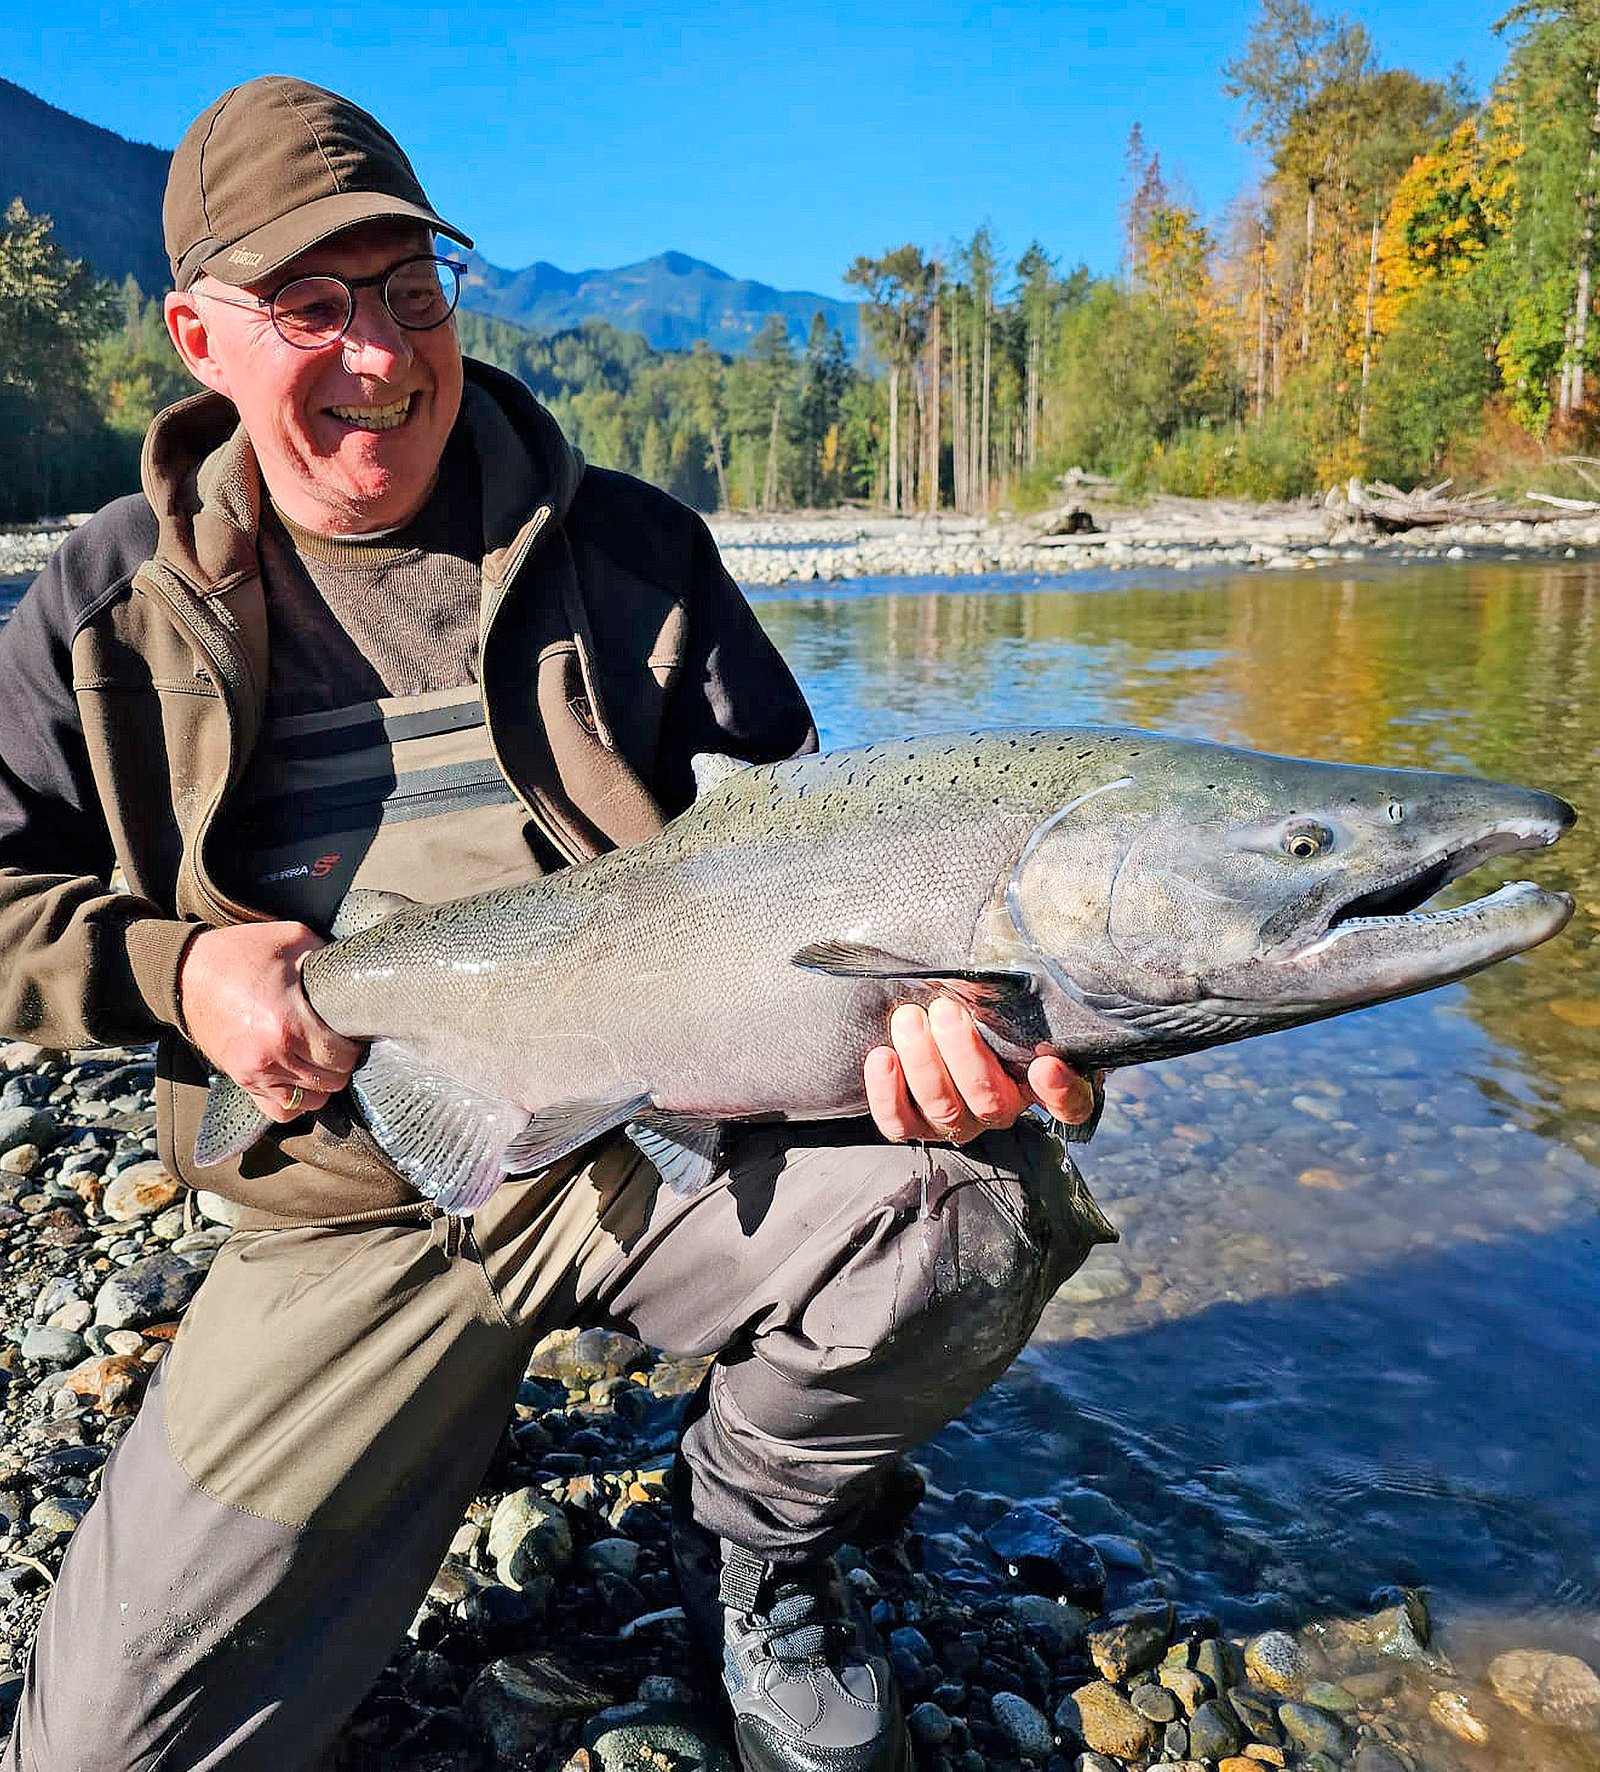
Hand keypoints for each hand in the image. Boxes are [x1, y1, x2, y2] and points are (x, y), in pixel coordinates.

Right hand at [178, 922, 363, 1123]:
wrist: (187, 971)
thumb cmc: (241, 953)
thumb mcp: (292, 939)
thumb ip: (327, 956)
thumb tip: (356, 969)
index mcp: (288, 1024)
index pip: (342, 1057)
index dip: (356, 1047)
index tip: (356, 1033)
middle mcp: (272, 1056)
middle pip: (330, 1081)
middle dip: (344, 1064)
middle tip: (344, 1045)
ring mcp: (254, 1073)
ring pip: (309, 1101)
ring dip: (324, 1084)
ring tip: (325, 1061)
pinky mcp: (241, 1080)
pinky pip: (279, 1111)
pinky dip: (297, 1101)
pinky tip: (303, 1080)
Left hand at [864, 996, 1095, 1145]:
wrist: (930, 1016)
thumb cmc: (982, 1001)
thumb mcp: (1010, 995)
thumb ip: (1025, 992)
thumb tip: (1040, 957)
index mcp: (1037, 1082)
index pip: (1071, 1103)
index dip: (1061, 1092)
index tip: (1046, 1065)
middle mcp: (1000, 1107)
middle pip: (991, 1101)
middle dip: (965, 1054)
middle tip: (946, 1010)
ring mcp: (957, 1120)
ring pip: (943, 1109)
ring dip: (924, 1063)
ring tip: (908, 1019)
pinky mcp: (913, 1123)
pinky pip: (899, 1123)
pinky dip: (887, 1094)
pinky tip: (883, 1056)